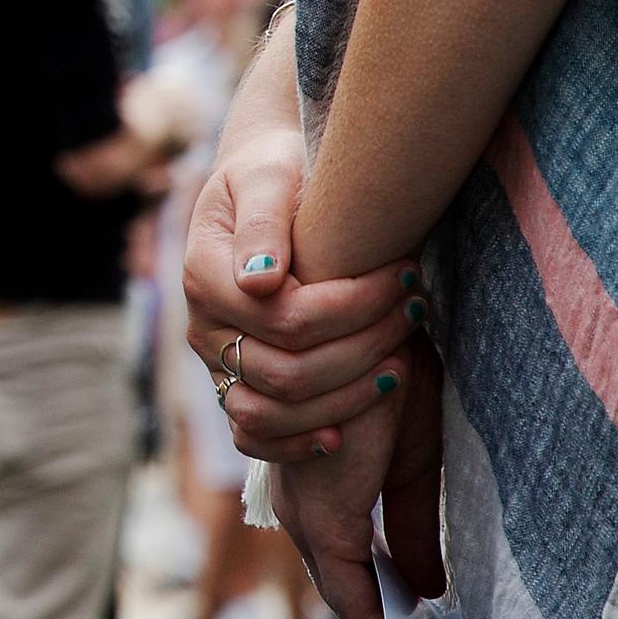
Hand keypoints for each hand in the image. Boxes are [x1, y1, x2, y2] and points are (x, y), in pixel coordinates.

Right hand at [182, 121, 415, 461]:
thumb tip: (261, 283)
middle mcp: (202, 326)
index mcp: (202, 273)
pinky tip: (345, 432)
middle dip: (364, 349)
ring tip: (400, 364)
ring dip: (345, 399)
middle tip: (415, 311)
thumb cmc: (272, 174)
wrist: (258, 189)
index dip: (355, 307)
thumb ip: (264, 221)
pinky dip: (297, 444)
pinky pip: (252, 437)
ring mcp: (215, 362)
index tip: (405, 275)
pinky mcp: (232, 385)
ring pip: (271, 413)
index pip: (285, 318)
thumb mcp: (267, 176)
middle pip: (286, 373)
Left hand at [270, 332, 446, 618]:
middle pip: (337, 583)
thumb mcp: (413, 456)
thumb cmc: (388, 372)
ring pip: (338, 591)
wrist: (368, 324)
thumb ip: (413, 523)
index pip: (341, 563)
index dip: (374, 602)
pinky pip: (346, 587)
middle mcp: (299, 502)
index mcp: (317, 484)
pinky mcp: (323, 513)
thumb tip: (426, 586)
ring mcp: (305, 511)